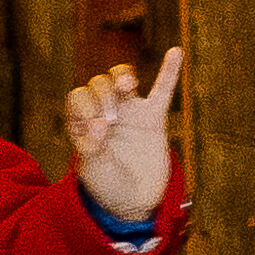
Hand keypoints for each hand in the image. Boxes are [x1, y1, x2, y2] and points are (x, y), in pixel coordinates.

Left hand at [67, 40, 183, 221]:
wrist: (134, 202)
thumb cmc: (108, 185)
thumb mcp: (93, 170)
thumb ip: (92, 148)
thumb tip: (100, 128)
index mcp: (82, 121)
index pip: (78, 97)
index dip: (86, 108)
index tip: (98, 133)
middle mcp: (103, 111)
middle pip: (98, 84)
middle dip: (104, 97)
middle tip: (111, 124)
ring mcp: (129, 112)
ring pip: (121, 80)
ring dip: (121, 77)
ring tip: (126, 85)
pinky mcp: (153, 118)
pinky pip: (162, 90)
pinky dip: (169, 71)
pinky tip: (176, 52)